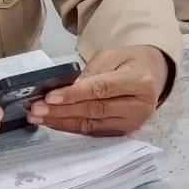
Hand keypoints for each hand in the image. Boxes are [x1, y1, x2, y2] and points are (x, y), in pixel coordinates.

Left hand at [27, 45, 169, 135]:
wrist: (152, 75)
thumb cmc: (130, 62)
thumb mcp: (112, 56)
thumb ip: (90, 73)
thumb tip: (65, 92)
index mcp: (140, 82)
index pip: (102, 90)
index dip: (74, 95)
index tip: (49, 97)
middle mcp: (139, 106)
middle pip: (95, 111)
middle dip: (62, 111)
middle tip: (36, 109)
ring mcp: (132, 123)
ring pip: (91, 125)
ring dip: (62, 122)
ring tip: (38, 117)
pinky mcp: (123, 132)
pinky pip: (93, 131)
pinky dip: (71, 127)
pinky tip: (53, 122)